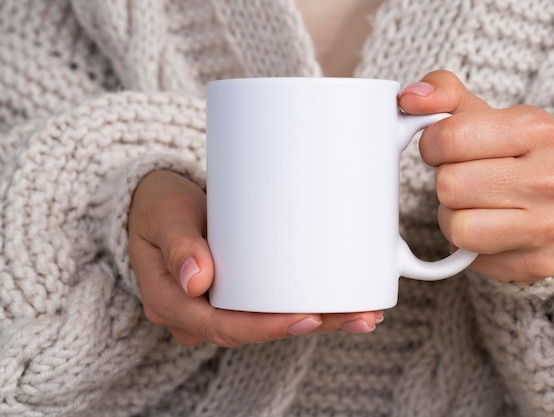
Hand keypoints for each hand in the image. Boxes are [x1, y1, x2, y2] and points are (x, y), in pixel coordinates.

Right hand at [128, 170, 381, 346]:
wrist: (159, 203)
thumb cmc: (158, 206)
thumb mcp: (163, 217)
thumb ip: (178, 245)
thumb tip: (198, 280)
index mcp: (173, 303)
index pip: (224, 327)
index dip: (268, 328)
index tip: (309, 318)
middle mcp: (198, 314)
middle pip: (257, 330)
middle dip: (310, 326)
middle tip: (359, 317)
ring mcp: (219, 305)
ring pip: (270, 322)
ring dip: (319, 320)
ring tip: (364, 313)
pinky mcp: (238, 293)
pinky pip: (271, 307)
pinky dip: (307, 305)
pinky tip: (342, 303)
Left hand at [398, 70, 553, 283]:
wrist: (542, 204)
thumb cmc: (499, 154)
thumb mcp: (475, 114)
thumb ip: (441, 92)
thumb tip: (410, 98)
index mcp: (537, 128)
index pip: (449, 137)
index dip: (432, 146)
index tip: (445, 150)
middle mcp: (552, 176)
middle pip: (450, 184)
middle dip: (445, 182)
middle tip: (466, 180)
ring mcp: (548, 224)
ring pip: (456, 222)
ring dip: (451, 214)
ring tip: (474, 205)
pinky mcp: (534, 261)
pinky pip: (467, 251)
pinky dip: (462, 241)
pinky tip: (482, 229)